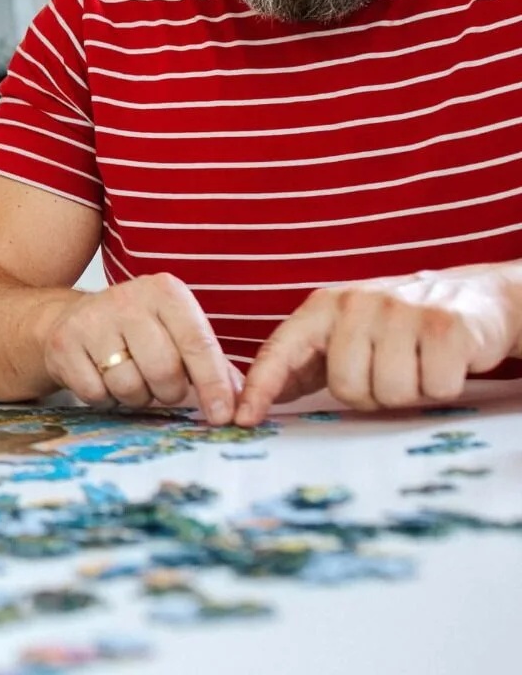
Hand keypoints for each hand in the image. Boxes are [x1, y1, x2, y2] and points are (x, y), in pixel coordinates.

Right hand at [42, 272, 241, 424]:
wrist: (73, 320)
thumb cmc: (138, 331)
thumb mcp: (176, 333)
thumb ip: (212, 364)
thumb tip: (244, 401)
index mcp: (166, 292)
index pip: (198, 344)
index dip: (213, 385)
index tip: (222, 417)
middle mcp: (129, 298)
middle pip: (164, 371)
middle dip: (167, 392)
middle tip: (159, 384)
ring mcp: (93, 319)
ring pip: (129, 386)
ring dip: (133, 395)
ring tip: (127, 374)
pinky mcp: (65, 343)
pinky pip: (96, 393)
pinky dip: (103, 396)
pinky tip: (100, 375)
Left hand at [235, 266, 521, 424]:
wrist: (473, 297)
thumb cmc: (397, 328)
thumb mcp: (344, 335)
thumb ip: (303, 364)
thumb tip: (253, 402)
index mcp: (322, 307)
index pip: (280, 350)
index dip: (261, 386)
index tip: (243, 419)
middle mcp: (356, 303)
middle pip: (346, 387)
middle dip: (371, 394)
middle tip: (390, 371)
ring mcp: (400, 310)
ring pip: (391, 392)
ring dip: (409, 392)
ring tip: (417, 364)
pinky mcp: (445, 325)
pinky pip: (434, 388)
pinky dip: (442, 387)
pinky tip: (444, 362)